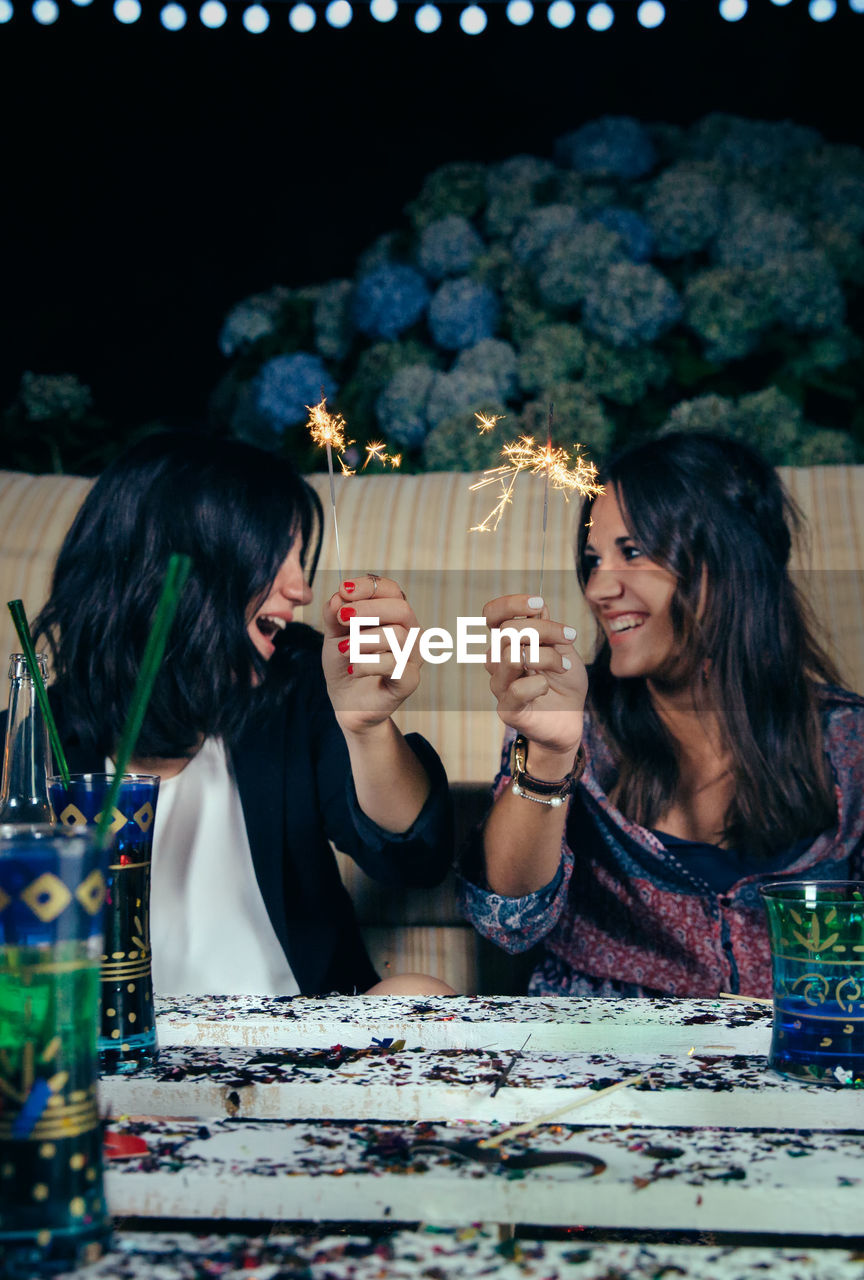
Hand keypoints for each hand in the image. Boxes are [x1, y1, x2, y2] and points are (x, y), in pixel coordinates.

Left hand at [322, 574, 422, 734]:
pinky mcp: (409, 681)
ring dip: (364, 640)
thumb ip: (334, 614)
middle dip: (369, 609)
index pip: (391, 590)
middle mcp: (411, 633)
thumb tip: (338, 597)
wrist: (346, 701)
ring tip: (343, 649)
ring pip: (398, 636)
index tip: (342, 590)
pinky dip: (366, 664)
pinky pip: (394, 665)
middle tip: (342, 617)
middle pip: (401, 609)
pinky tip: (351, 669)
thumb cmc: (345, 662)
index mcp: (395, 616)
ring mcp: (413, 658)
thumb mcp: (333, 634)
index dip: (368, 587)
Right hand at [483, 594, 586, 757]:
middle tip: (570, 636)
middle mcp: (497, 662)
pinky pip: (515, 689)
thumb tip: (538, 607)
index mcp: (507, 642)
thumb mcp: (562, 648)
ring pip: (511, 657)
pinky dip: (538, 684)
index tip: (537, 603)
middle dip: (543, 629)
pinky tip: (547, 687)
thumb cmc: (563, 681)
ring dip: (545, 657)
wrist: (571, 718)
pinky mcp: (507, 709)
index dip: (510, 604)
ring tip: (563, 665)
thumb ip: (548, 629)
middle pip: (508, 632)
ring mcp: (500, 686)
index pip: (492, 615)